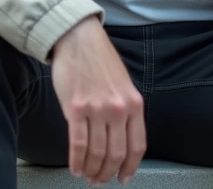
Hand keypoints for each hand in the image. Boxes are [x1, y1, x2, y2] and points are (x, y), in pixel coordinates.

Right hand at [51, 16, 146, 184]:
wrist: (79, 38)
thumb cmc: (99, 60)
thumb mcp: (123, 85)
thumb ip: (124, 111)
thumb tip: (119, 140)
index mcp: (134, 104)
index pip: (137, 146)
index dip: (130, 167)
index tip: (124, 178)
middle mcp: (118, 108)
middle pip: (116, 154)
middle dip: (108, 173)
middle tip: (100, 180)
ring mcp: (97, 109)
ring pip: (97, 153)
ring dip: (91, 171)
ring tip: (87, 176)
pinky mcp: (75, 108)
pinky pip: (78, 144)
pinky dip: (76, 161)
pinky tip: (75, 167)